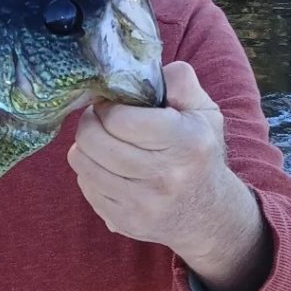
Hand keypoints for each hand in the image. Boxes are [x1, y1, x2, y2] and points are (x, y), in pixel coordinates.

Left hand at [67, 62, 268, 290]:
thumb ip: (181, 82)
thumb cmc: (201, 154)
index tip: (112, 104)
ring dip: (86, 146)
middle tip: (100, 119)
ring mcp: (141, 204)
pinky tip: (108, 167)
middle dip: (90, 122)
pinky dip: (90, 171)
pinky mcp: (123, 222)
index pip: (120, 119)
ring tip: (103, 141)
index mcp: (185, 143)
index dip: (108, 106)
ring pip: (82, 162)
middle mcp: (163, 177)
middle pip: (93, 140)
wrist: (208, 215)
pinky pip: (85, 186)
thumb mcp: (204, 113)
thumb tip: (150, 68)